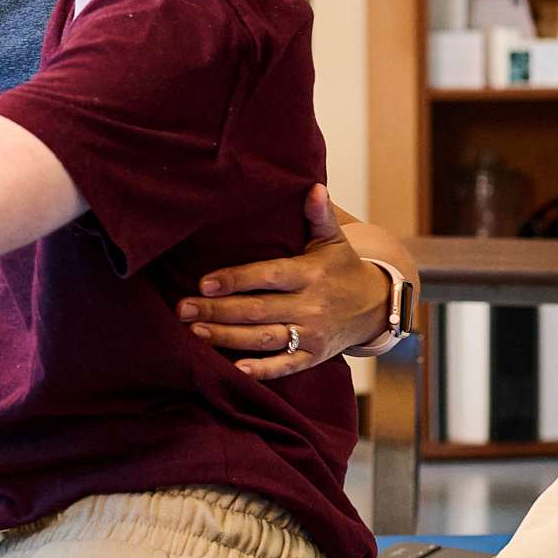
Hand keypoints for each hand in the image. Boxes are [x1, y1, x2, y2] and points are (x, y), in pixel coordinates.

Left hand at [177, 183, 389, 380]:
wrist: (375, 307)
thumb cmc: (342, 267)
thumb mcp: (333, 239)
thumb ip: (319, 215)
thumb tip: (314, 187)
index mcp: (309, 274)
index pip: (268, 276)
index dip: (235, 280)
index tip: (202, 282)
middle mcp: (310, 306)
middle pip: (258, 310)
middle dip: (218, 310)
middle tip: (183, 309)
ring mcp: (312, 335)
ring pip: (265, 339)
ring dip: (228, 338)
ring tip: (196, 331)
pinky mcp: (314, 357)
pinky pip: (285, 366)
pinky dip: (261, 370)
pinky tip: (234, 369)